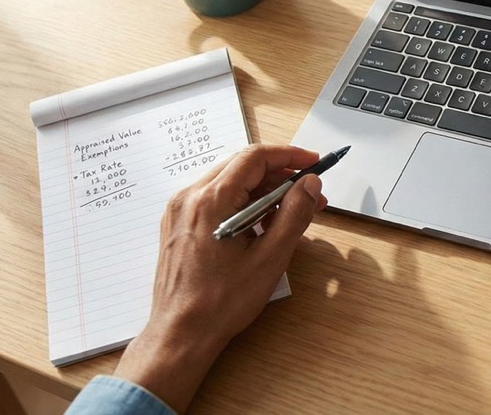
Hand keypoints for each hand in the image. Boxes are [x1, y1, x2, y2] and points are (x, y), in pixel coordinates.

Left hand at [114, 144, 327, 411]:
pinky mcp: (178, 224)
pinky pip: (214, 199)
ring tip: (289, 214)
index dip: (289, 156)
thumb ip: (294, 214)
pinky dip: (242, 203)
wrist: (181, 333)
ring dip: (262, 190)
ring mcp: (180, 211)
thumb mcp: (270, 258)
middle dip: (279, 175)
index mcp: (211, 201)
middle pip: (241, 166)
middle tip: (309, 193)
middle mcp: (189, 197)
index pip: (255, 158)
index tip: (313, 163)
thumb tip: (309, 185)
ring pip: (228, 182)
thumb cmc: (222, 302)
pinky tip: (261, 226)